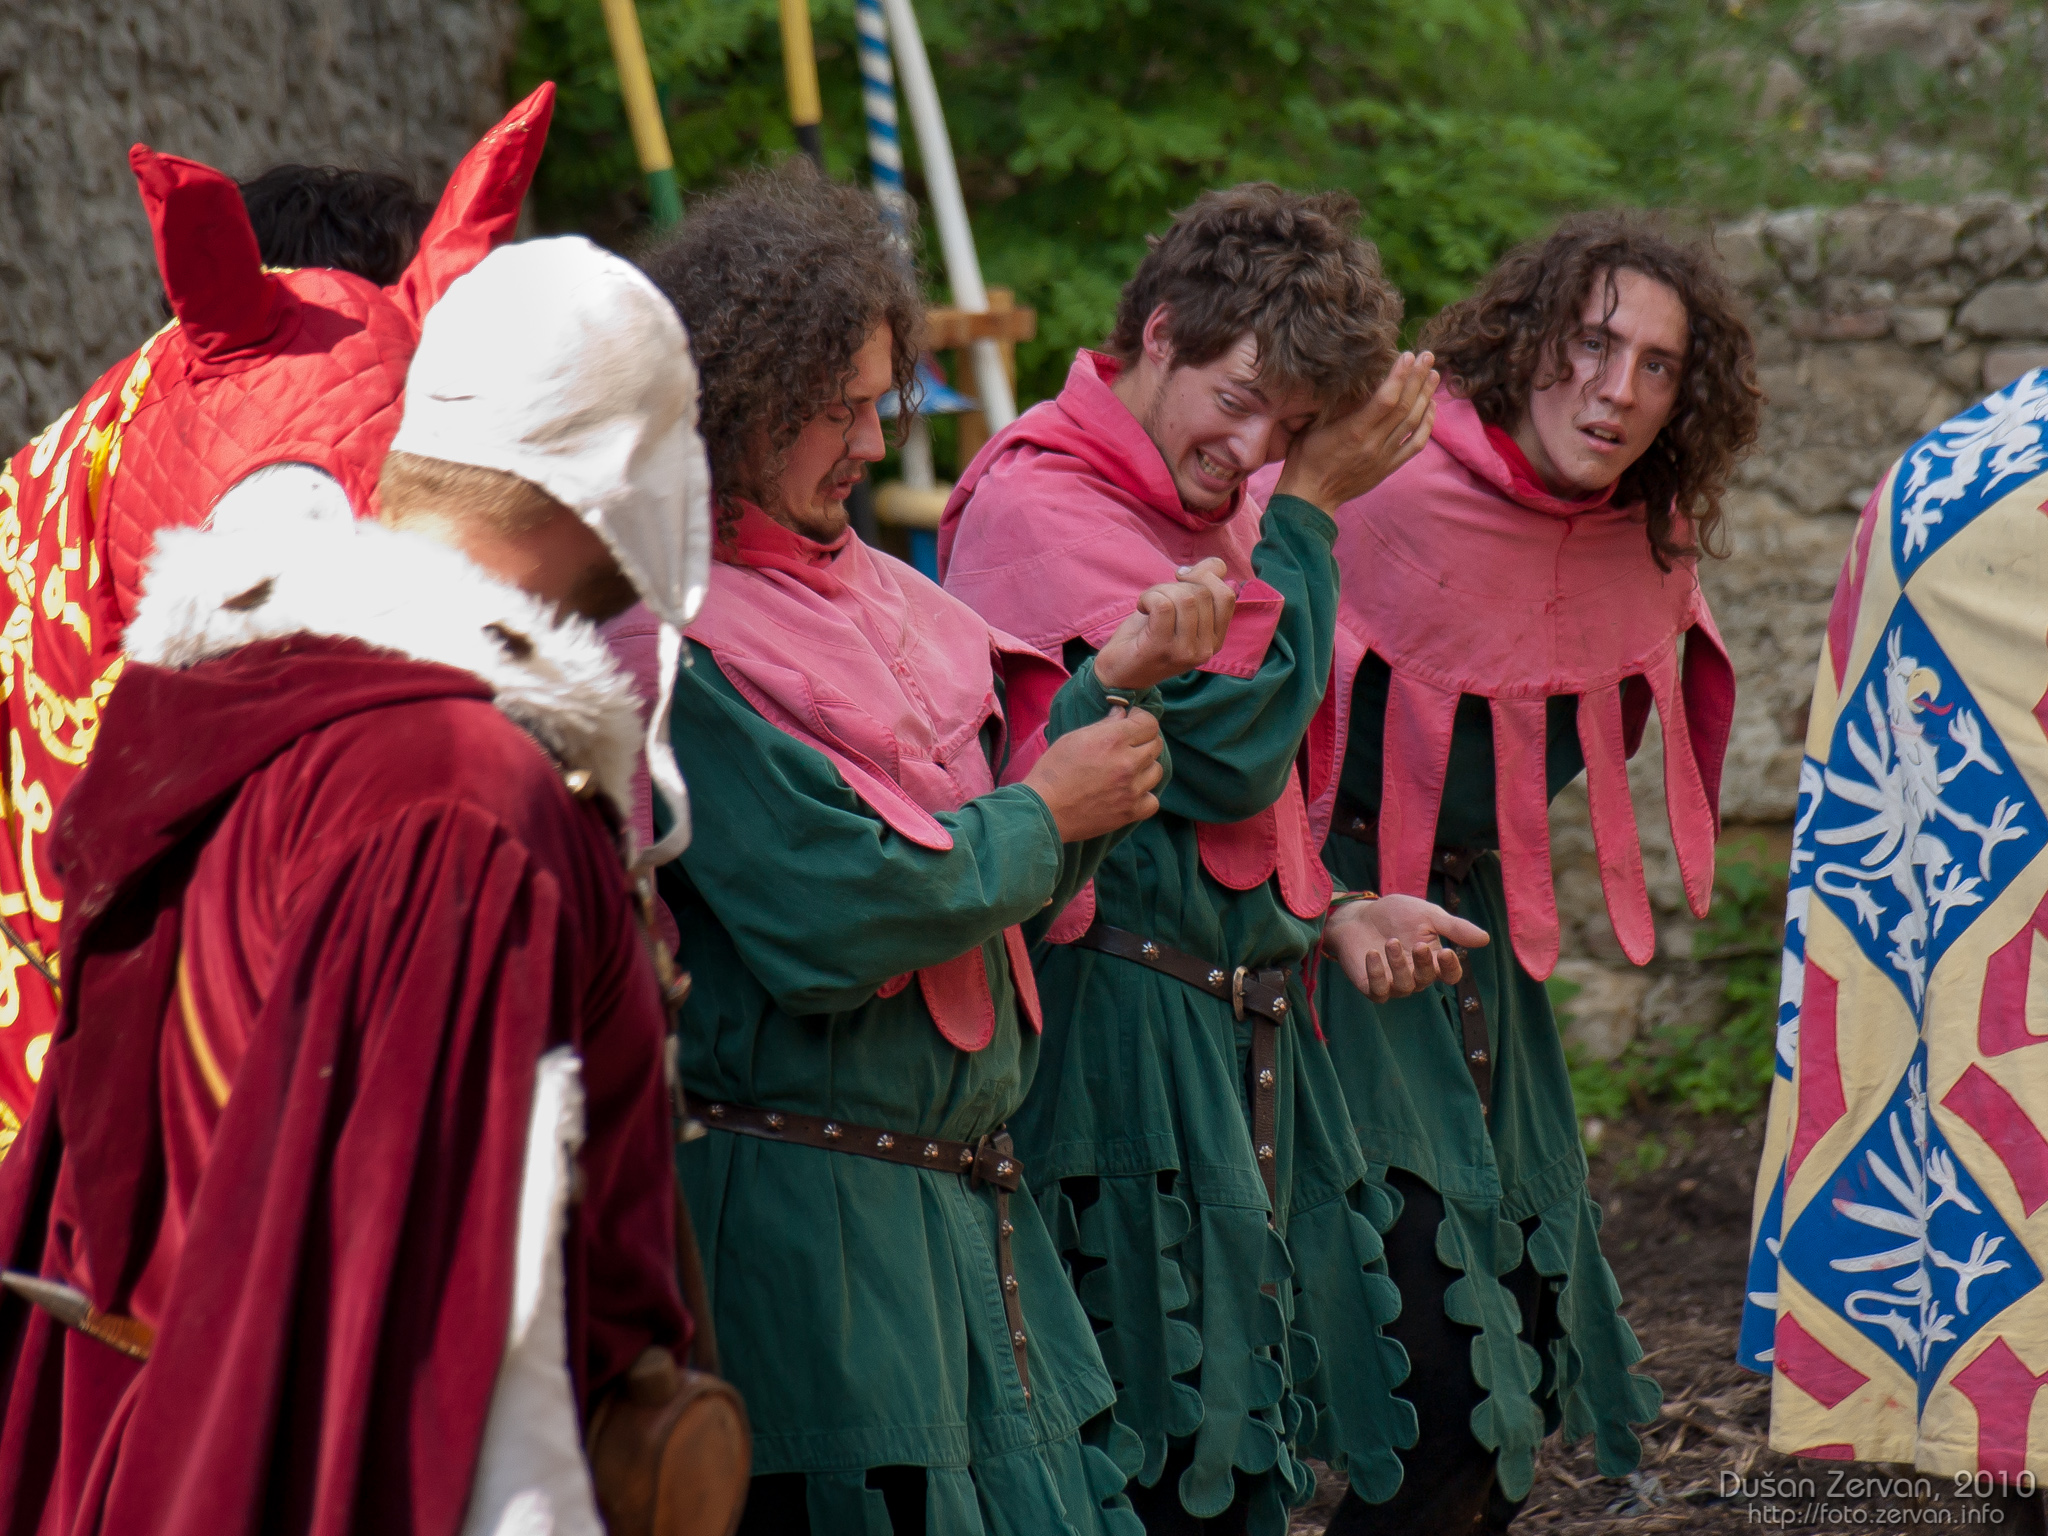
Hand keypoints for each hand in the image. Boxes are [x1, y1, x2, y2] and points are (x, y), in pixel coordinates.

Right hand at [1022, 705, 1164, 840]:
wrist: (1045, 810)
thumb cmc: (1053, 771)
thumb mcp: (1073, 738)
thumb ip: (1103, 725)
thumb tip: (1122, 714)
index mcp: (1112, 740)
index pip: (1148, 723)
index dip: (1141, 719)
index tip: (1132, 722)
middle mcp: (1127, 763)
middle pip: (1155, 745)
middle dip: (1144, 741)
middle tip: (1129, 745)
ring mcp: (1131, 789)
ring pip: (1157, 771)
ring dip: (1145, 767)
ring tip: (1128, 770)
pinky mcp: (1130, 812)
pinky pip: (1153, 800)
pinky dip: (1145, 795)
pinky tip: (1130, 792)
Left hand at [1093, 557, 1237, 690]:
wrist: (1117, 673)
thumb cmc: (1147, 637)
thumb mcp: (1179, 611)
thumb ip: (1200, 588)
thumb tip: (1217, 565)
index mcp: (1215, 640)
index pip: (1226, 596)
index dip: (1205, 576)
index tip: (1181, 577)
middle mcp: (1206, 649)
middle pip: (1202, 593)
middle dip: (1176, 584)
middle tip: (1157, 596)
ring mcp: (1185, 651)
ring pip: (1185, 598)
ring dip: (1160, 590)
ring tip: (1148, 602)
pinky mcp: (1162, 648)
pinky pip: (1163, 605)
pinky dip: (1149, 597)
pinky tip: (1141, 606)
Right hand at [1272, 351, 1439, 513]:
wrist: (1310, 497)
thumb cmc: (1305, 458)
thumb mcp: (1314, 426)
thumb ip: (1339, 407)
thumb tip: (1361, 381)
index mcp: (1353, 431)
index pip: (1386, 398)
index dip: (1400, 375)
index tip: (1407, 355)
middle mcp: (1372, 444)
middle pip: (1404, 406)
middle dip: (1417, 378)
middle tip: (1427, 357)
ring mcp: (1383, 457)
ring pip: (1413, 422)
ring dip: (1425, 396)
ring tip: (1433, 375)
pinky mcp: (1388, 467)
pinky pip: (1415, 444)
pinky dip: (1427, 424)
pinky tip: (1431, 407)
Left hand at [1322, 893, 1488, 1001]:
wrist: (1359, 914)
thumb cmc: (1396, 914)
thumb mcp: (1428, 915)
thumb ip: (1454, 927)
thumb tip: (1485, 939)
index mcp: (1433, 960)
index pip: (1450, 975)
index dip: (1451, 968)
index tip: (1448, 952)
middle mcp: (1416, 975)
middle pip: (1427, 980)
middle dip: (1424, 964)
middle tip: (1419, 944)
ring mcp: (1393, 983)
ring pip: (1404, 986)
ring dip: (1399, 964)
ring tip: (1390, 941)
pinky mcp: (1371, 986)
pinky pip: (1378, 991)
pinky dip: (1376, 974)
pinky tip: (1372, 954)